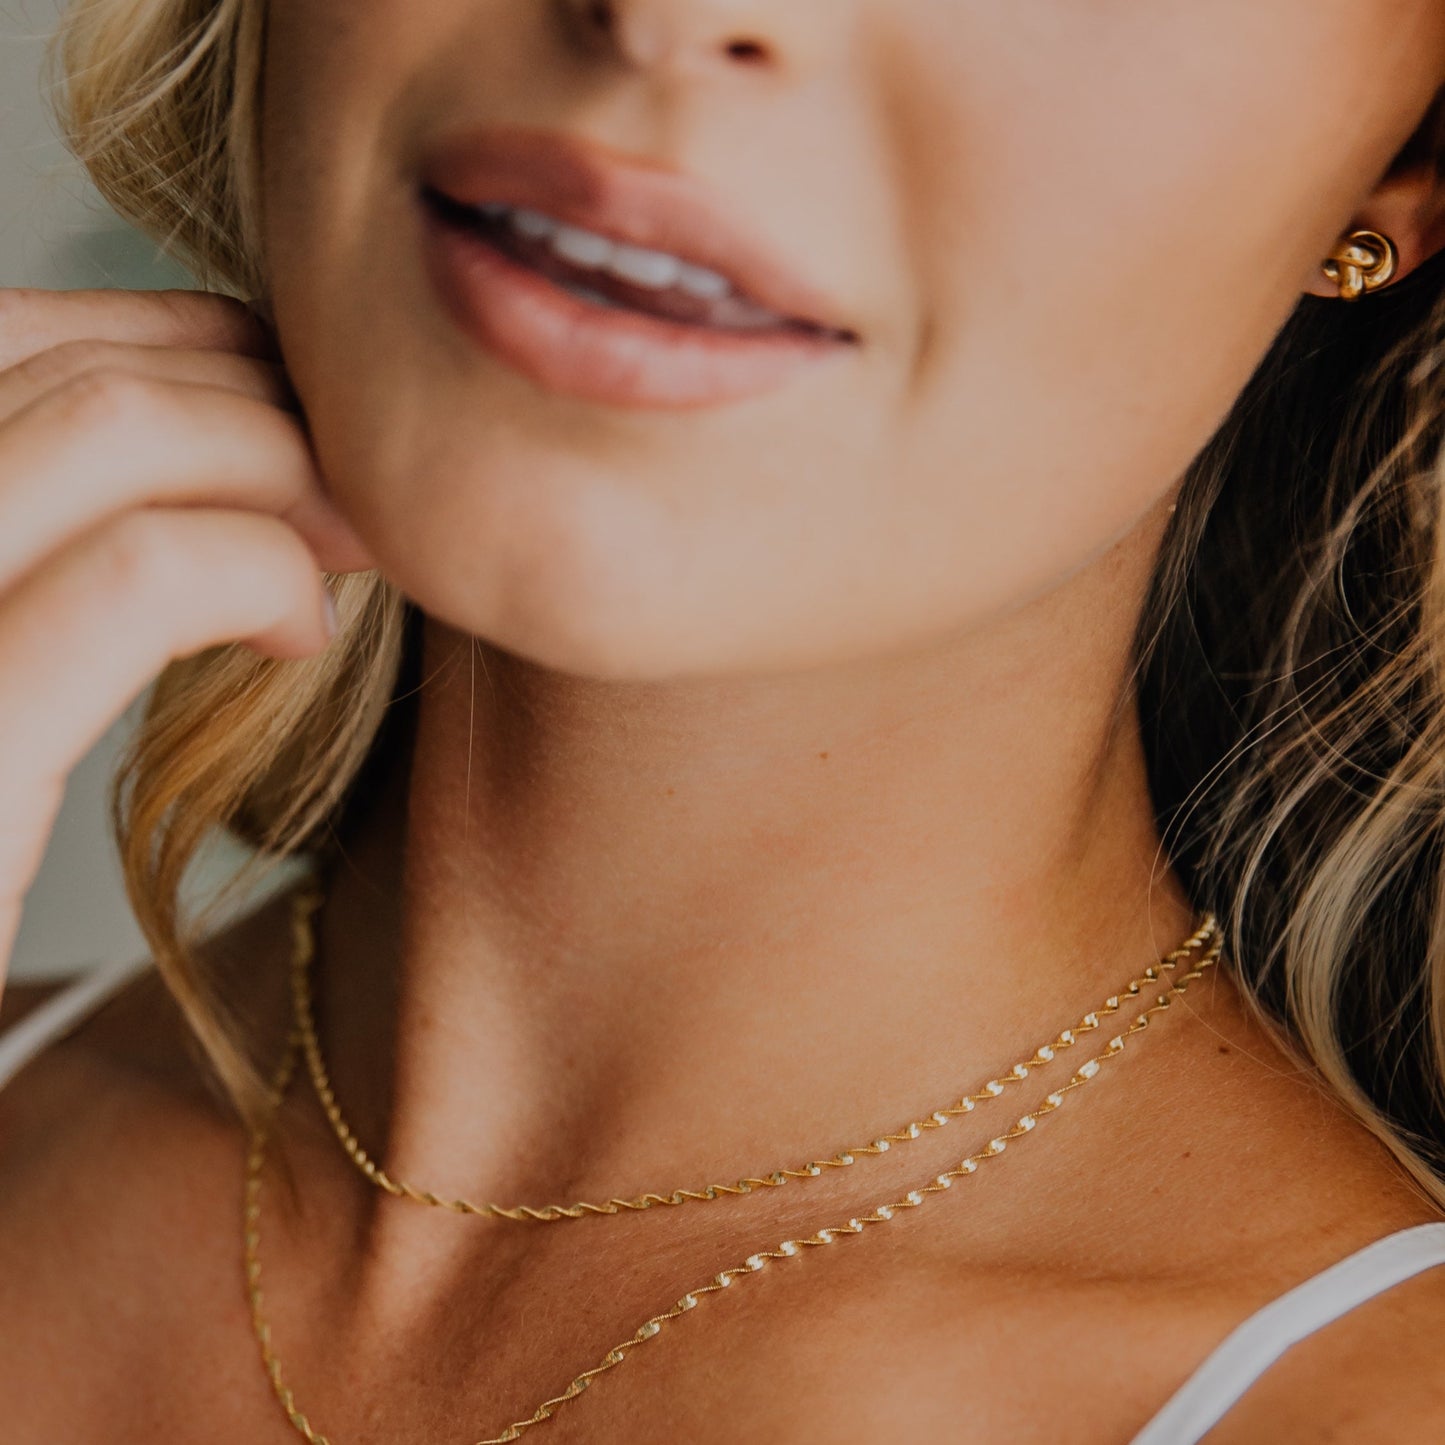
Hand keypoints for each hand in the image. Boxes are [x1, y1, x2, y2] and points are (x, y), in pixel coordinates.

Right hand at [0, 286, 378, 999]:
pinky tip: (301, 630)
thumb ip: (35, 569)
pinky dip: (252, 570)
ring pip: (103, 435)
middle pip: (55, 371)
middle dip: (241, 389)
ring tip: (355, 533)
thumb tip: (181, 477)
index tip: (277, 395)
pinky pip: (134, 580)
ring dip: (274, 461)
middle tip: (349, 460)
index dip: (158, 341)